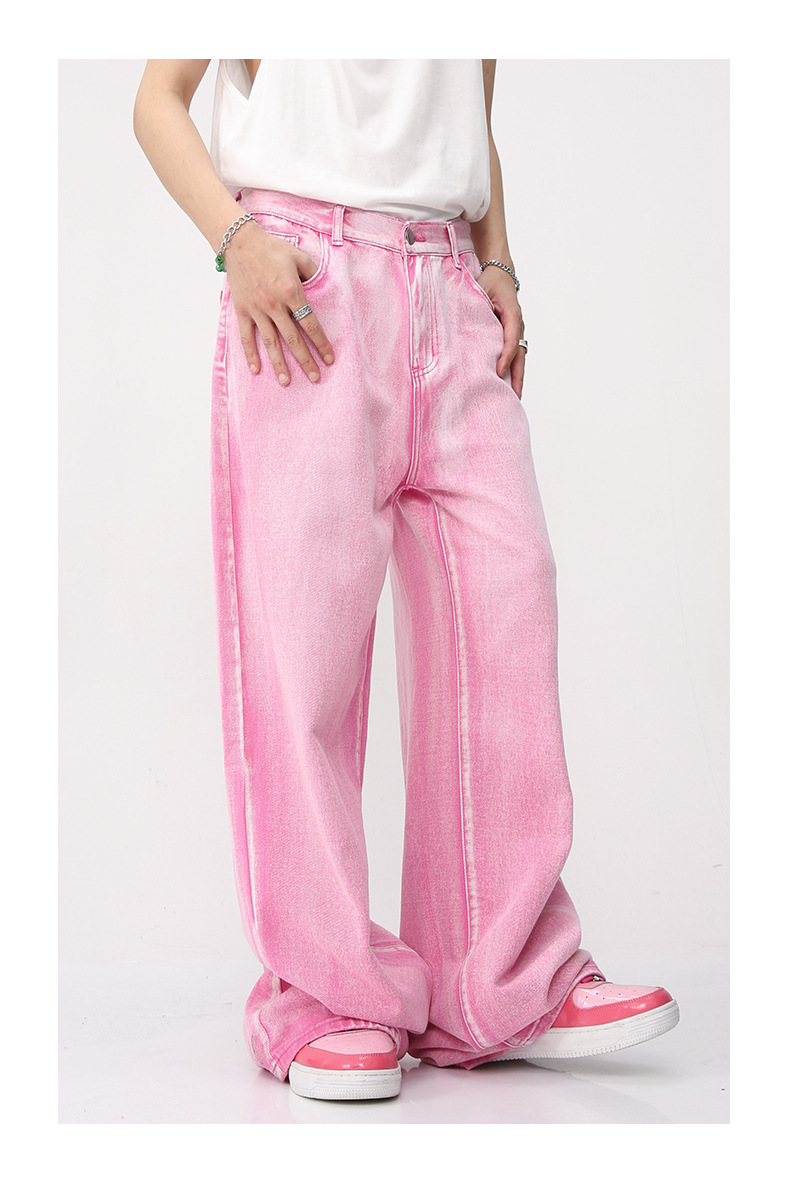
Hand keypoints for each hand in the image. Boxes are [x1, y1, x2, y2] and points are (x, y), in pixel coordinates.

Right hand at [222, 219, 334, 385]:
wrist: (239, 242)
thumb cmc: (272, 248)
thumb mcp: (299, 257)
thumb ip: (313, 274)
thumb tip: (324, 288)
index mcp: (291, 292)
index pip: (310, 324)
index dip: (321, 343)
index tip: (329, 358)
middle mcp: (274, 305)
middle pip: (293, 339)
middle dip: (305, 360)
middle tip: (315, 377)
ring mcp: (257, 310)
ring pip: (270, 343)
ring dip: (279, 364)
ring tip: (287, 381)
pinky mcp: (242, 310)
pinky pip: (246, 336)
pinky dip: (251, 354)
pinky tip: (257, 370)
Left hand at [477, 266, 525, 399]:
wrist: (501, 270)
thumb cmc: (490, 279)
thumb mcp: (480, 287)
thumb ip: (472, 301)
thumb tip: (456, 317)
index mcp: (512, 313)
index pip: (510, 339)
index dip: (505, 356)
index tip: (499, 372)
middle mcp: (517, 324)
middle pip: (520, 354)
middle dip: (518, 376)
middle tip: (514, 396)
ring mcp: (516, 330)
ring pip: (520, 357)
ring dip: (518, 377)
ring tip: (514, 398)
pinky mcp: (512, 334)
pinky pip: (515, 354)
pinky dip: (513, 369)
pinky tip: (508, 384)